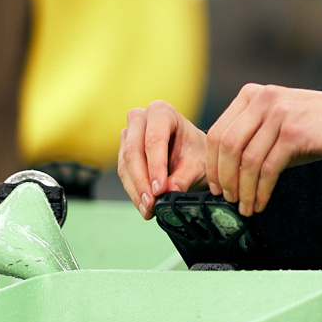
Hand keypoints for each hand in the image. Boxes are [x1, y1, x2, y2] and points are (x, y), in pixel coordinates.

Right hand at [120, 100, 207, 214]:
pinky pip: (124, 172)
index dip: (155, 167)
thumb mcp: (197, 165)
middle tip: (152, 203)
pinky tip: (144, 205)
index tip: (160, 190)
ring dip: (136, 190)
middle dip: (142, 181)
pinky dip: (134, 191)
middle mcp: (141, 118)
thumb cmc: (196, 153)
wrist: (192, 154)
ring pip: (125, 164)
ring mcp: (129, 134)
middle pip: (134, 151)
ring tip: (149, 209)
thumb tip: (168, 191)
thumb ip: (184, 177)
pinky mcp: (123, 151)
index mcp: (162, 112)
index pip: (154, 140)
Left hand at [203, 85, 321, 216]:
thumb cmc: (318, 127)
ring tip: (246, 206)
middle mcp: (262, 100)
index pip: (217, 131)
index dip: (212, 163)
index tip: (216, 185)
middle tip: (228, 199)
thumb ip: (254, 140)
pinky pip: (268, 168)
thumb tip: (230, 175)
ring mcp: (278, 115)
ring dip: (243, 190)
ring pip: (246, 160)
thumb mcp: (279, 125)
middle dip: (224, 178)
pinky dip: (261, 191)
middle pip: (226, 146)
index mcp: (252, 95)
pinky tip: (262, 202)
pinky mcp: (294, 133)